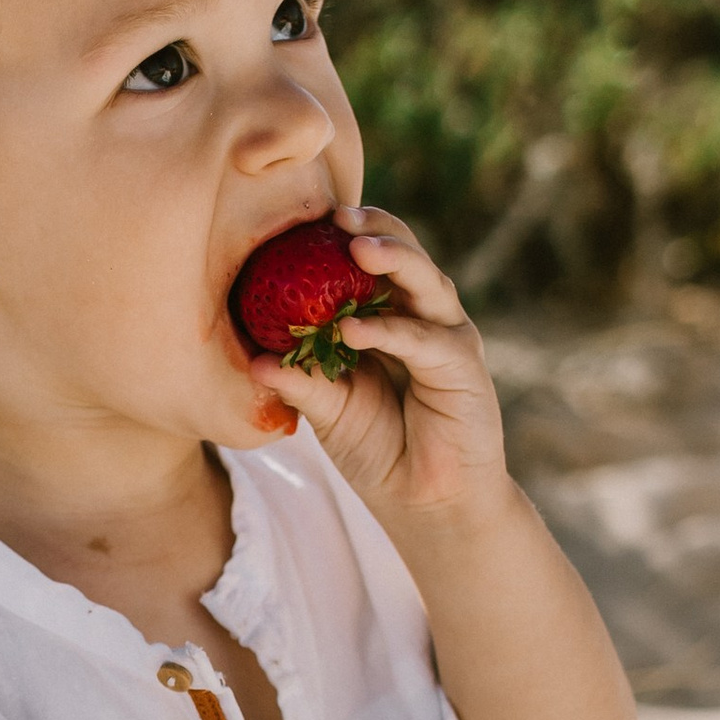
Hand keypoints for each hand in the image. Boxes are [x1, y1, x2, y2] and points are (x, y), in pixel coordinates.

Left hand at [244, 205, 510, 531]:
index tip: (306, 218)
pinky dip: (391, 331)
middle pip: (406, 256)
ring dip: (394, 260)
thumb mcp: (329, 412)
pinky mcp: (464, 368)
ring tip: (357, 247)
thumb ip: (301, 382)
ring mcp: (448, 338)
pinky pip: (426, 341)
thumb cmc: (380, 450)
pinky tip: (355, 329)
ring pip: (427, 283)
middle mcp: (423, 318)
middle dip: (375, 229)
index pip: (372, 262)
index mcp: (391, 316)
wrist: (427, 504)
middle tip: (339, 215)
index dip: (345, 236)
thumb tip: (255, 361)